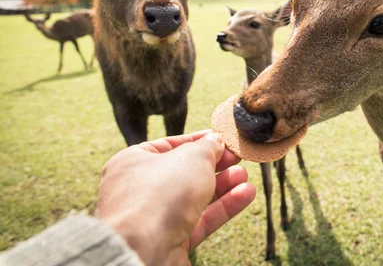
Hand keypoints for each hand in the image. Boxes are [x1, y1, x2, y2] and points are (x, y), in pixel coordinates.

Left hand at [96, 130, 255, 265]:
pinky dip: (223, 207)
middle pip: (184, 172)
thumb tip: (215, 141)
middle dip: (214, 164)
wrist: (144, 250)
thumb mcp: (192, 157)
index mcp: (132, 162)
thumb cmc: (160, 193)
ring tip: (244, 175)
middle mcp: (140, 190)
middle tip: (237, 156)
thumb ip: (207, 146)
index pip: (168, 145)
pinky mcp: (170, 241)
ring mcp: (155, 217)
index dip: (197, 140)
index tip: (221, 138)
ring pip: (195, 197)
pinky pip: (200, 220)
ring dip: (223, 185)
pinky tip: (245, 194)